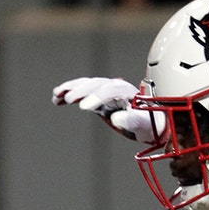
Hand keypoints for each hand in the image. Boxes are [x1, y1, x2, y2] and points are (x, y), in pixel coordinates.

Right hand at [51, 77, 165, 144]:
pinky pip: (83, 91)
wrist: (151, 122)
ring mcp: (107, 91)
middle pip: (97, 84)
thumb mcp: (144, 125)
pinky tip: (57, 98)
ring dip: (72, 87)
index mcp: (128, 93)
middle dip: (82, 90)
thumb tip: (117, 117)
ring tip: (57, 94)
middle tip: (68, 98)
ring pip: (88, 84)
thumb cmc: (149, 125)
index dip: (97, 96)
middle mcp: (117, 88)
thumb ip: (132, 121)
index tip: (84, 107)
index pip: (111, 90)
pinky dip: (69, 92)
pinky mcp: (98, 97)